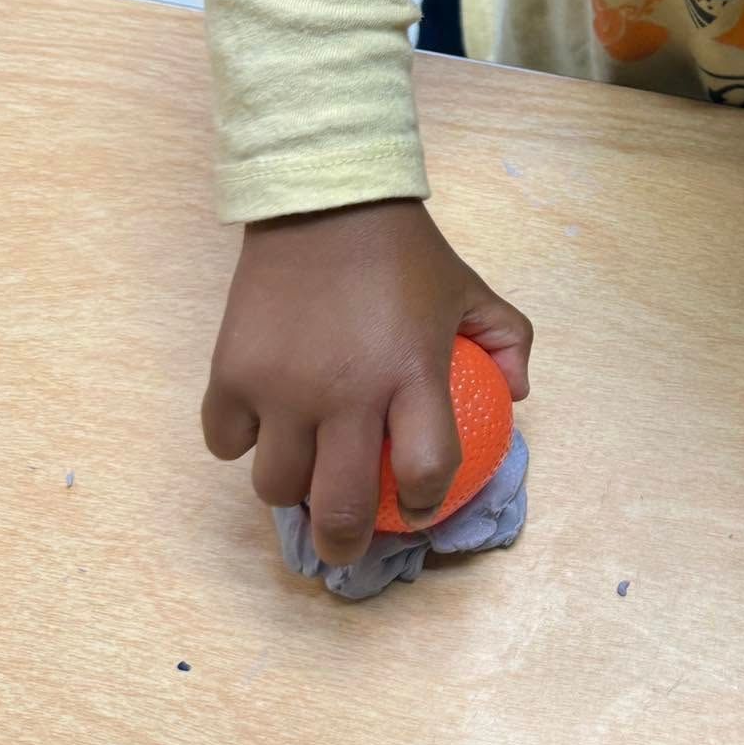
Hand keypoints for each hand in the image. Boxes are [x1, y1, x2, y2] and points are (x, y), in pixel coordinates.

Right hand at [202, 199, 532, 565]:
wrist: (324, 196)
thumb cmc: (404, 251)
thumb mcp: (471, 289)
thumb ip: (508, 341)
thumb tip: (517, 396)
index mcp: (411, 374)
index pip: (427, 472)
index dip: (426, 504)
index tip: (419, 508)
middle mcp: (345, 393)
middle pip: (340, 507)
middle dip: (345, 546)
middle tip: (346, 548)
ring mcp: (282, 387)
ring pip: (276, 486)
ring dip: (292, 491)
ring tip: (303, 478)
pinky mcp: (232, 372)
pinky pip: (226, 441)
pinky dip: (241, 443)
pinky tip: (261, 427)